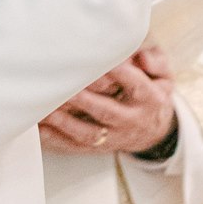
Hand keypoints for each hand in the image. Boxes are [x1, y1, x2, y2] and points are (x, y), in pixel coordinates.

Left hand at [40, 46, 175, 156]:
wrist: (155, 132)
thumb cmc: (151, 94)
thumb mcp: (163, 76)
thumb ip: (156, 60)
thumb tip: (143, 55)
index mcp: (148, 99)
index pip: (135, 84)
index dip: (119, 72)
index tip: (102, 60)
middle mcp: (131, 120)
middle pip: (106, 111)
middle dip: (84, 99)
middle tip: (64, 85)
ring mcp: (113, 137)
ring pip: (88, 133)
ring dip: (65, 122)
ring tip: (46, 109)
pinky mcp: (98, 147)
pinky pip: (74, 146)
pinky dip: (55, 139)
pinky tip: (39, 129)